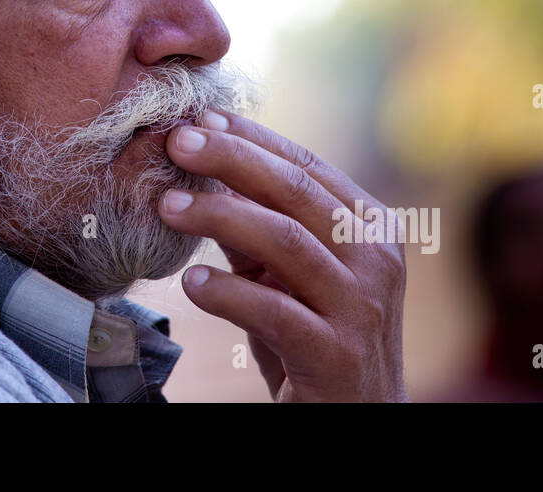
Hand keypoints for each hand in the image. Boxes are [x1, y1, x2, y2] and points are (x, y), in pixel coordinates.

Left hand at [159, 109, 407, 401]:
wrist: (359, 423)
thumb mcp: (287, 274)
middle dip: (231, 160)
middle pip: (295, 191)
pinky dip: (228, 292)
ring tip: (166, 206)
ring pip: (285, 242)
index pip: (306, 165)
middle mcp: (376, 258)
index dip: (251, 139)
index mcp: (370, 226)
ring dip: (219, 217)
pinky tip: (191, 282)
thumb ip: (255, 226)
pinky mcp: (337, 355)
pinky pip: (274, 312)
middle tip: (175, 142)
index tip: (199, 119)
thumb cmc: (315, 340)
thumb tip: (201, 170)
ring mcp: (362, 307)